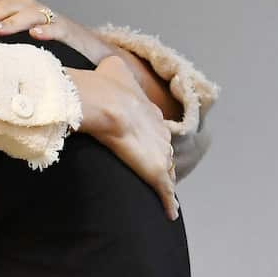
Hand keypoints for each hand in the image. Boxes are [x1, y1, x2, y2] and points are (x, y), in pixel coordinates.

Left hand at [0, 0, 112, 64]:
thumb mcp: (19, 26)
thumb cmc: (46, 37)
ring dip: (11, 21)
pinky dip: (47, 29)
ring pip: (28, 13)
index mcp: (16, 6)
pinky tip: (35, 35)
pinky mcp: (68, 30)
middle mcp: (31, 7)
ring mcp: (50, 17)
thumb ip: (0, 14)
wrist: (87, 47)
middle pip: (3, 7)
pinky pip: (57, 27)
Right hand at [68, 57, 179, 220]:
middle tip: (157, 168)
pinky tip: (171, 214)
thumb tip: (109, 62)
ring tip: (165, 192)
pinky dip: (169, 203)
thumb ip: (114, 67)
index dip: (150, 135)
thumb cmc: (107, 86)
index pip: (155, 128)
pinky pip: (165, 192)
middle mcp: (161, 133)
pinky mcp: (156, 172)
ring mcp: (160, 154)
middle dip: (162, 158)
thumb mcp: (113, 67)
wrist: (106, 104)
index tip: (146, 141)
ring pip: (169, 171)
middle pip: (165, 150)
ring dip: (167, 180)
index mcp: (151, 112)